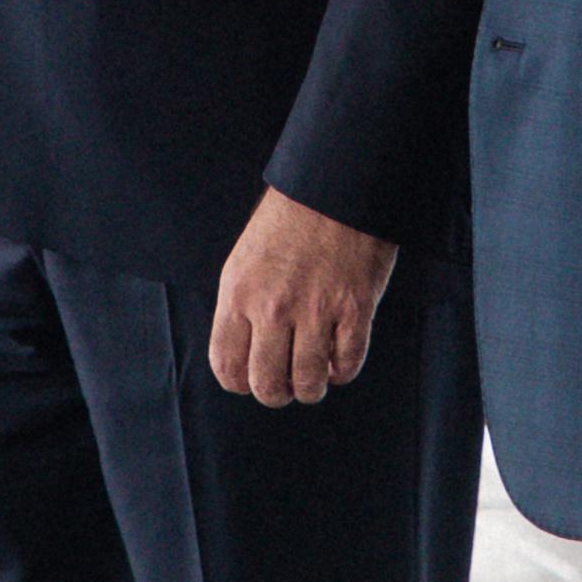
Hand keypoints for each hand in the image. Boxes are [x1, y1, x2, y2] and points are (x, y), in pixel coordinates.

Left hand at [207, 189, 398, 405]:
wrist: (334, 189)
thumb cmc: (288, 222)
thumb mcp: (245, 260)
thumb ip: (241, 307)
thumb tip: (245, 354)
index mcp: (238, 294)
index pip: (226, 365)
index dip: (239, 383)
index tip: (250, 380)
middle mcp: (273, 308)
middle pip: (267, 384)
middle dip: (276, 393)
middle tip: (285, 384)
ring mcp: (315, 311)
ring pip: (308, 382)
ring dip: (311, 388)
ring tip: (314, 377)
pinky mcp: (355, 310)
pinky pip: (348, 365)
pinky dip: (342, 371)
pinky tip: (338, 359)